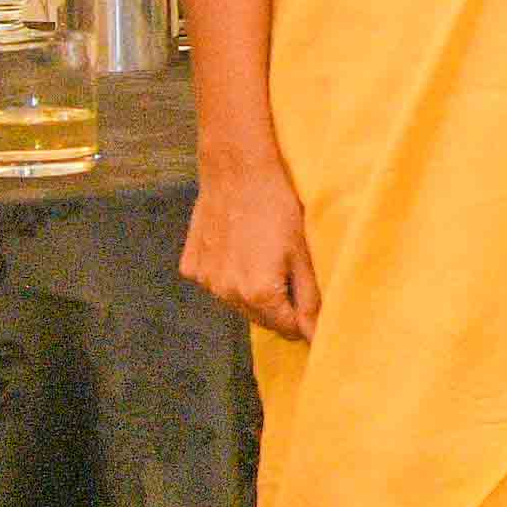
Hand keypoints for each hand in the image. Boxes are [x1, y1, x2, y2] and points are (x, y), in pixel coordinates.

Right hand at [179, 164, 321, 341]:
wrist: (236, 172)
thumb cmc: (278, 208)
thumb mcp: (303, 254)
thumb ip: (310, 299)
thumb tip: (316, 334)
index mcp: (258, 293)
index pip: (287, 328)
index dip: (304, 322)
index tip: (314, 312)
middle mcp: (226, 292)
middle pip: (261, 318)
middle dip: (280, 309)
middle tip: (293, 278)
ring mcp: (204, 280)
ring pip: (237, 302)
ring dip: (254, 294)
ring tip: (266, 259)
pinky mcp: (191, 265)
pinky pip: (216, 283)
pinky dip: (230, 276)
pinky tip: (240, 250)